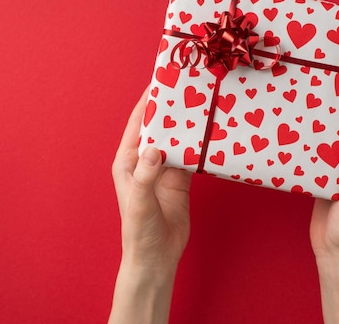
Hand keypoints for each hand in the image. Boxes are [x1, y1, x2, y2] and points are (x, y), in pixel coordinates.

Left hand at [108, 87, 191, 323]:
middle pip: (159, 128)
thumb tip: (155, 148)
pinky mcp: (180, 180)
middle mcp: (145, 161)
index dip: (148, 103)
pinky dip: (199, 146)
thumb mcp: (139, 203)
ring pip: (177, 140)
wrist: (157, 257)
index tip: (160, 81)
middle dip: (171, 109)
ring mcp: (164, 170)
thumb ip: (145, 175)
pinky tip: (211, 133)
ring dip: (187, 126)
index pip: (137, 125)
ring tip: (203, 105)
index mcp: (128, 162)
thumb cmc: (139, 231)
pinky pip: (191, 157)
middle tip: (188, 88)